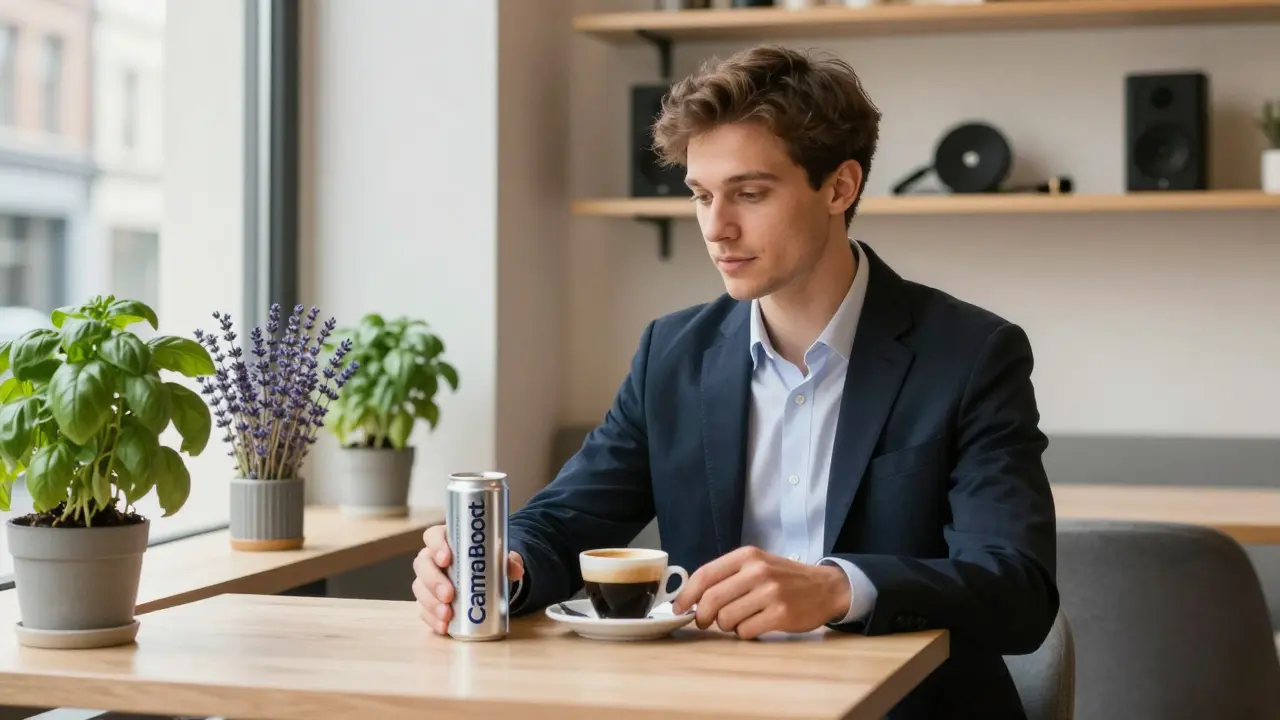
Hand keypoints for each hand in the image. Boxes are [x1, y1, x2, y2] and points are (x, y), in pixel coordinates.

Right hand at [412, 524, 524, 635]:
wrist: (484, 583)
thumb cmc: (485, 563)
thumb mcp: (499, 559)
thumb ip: (508, 561)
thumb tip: (516, 570)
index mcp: (446, 541)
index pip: (433, 536)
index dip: (436, 545)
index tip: (446, 558)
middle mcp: (431, 559)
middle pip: (422, 564)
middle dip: (433, 580)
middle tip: (449, 594)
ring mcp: (426, 581)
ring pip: (420, 588)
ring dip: (432, 603)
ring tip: (447, 614)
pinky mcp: (427, 601)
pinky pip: (423, 610)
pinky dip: (432, 619)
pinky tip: (443, 627)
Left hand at [671, 546, 850, 639]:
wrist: (825, 587)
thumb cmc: (784, 578)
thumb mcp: (757, 564)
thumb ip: (728, 575)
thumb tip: (692, 597)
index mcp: (747, 556)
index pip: (705, 574)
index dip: (687, 594)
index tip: (679, 607)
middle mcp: (757, 571)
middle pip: (711, 599)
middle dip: (701, 615)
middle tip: (703, 622)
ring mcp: (770, 593)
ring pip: (726, 618)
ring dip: (725, 625)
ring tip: (737, 620)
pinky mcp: (780, 614)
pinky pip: (745, 631)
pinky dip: (743, 633)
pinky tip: (754, 625)